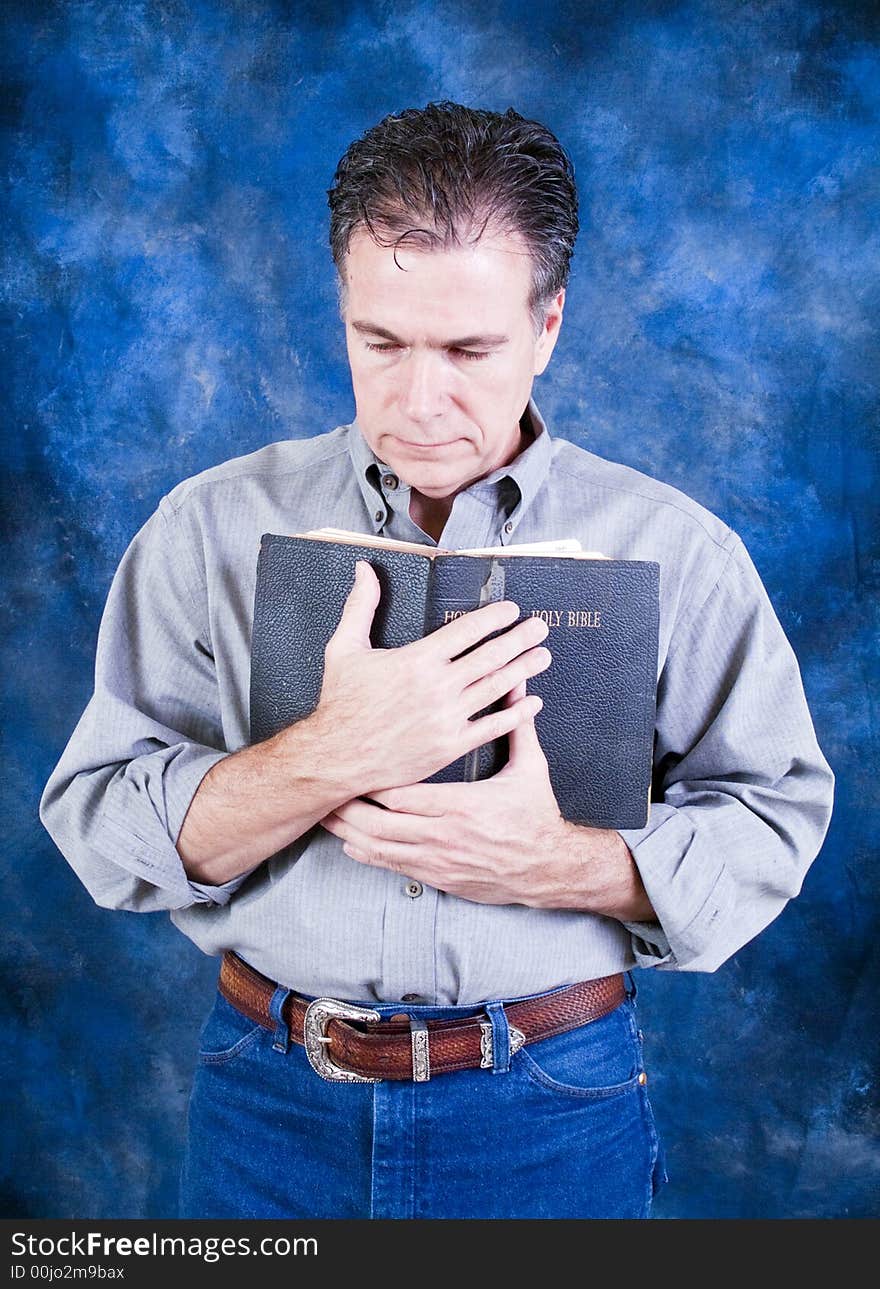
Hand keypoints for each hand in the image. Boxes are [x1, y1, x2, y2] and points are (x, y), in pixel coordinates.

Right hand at [307, 561, 551, 797]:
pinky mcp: (450, 746)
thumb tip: (364, 569)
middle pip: (490, 656)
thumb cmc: (340, 703)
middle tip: (540, 627)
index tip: (512, 609)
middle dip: (520, 639)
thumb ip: (360, 606)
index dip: (494, 618)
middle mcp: (437, 688)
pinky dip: (516, 714)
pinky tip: (532, 702)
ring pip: (496, 688)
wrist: (336, 758)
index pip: (467, 631)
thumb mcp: (344, 649)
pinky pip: (492, 727)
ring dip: (524, 669)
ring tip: (543, 656)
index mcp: (416, 660)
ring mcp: (447, 718)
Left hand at [320, 684, 654, 918]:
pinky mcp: (438, 877)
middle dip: (349, 809)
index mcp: (461, 805)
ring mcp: (438, 860)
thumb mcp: (531, 767)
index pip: (402, 795)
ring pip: (380, 850)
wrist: (549, 868)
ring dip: (350, 834)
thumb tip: (517, 684)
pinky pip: (393, 868)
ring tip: (327, 816)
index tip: (352, 765)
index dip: (372, 783)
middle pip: (379, 825)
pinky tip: (351, 844)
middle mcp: (443, 836)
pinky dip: (368, 855)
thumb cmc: (537, 815)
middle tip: (326, 791)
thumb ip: (517, 725)